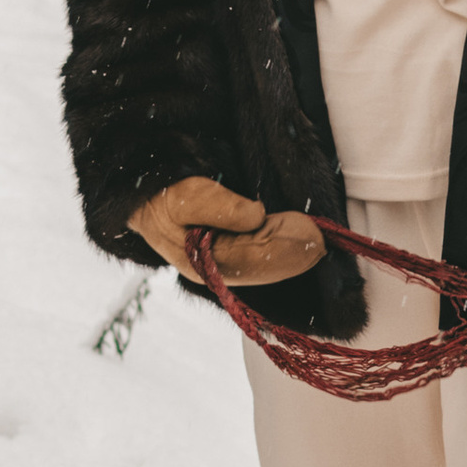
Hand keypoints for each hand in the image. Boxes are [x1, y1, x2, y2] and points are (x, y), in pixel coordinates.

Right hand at [130, 175, 325, 287]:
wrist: (144, 201)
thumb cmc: (163, 196)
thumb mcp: (183, 195)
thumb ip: (217, 205)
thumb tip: (256, 214)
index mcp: (199, 262)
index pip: (250, 258)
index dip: (284, 245)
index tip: (310, 231)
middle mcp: (214, 272)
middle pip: (263, 266)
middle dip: (295, 252)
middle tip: (321, 237)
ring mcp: (223, 268)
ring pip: (265, 268)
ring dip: (293, 255)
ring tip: (317, 241)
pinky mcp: (232, 259)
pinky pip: (262, 263)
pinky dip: (284, 254)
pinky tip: (300, 246)